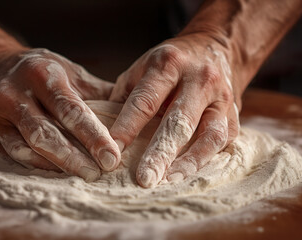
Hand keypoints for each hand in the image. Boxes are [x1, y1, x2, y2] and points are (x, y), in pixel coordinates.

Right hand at [0, 48, 119, 181]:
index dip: (93, 136)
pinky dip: (35, 165)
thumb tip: (131, 110)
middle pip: (46, 134)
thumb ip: (96, 91)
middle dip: (74, 158)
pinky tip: (55, 172)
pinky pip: (11, 154)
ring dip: (55, 166)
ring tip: (82, 177)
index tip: (112, 157)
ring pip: (26, 149)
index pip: (71, 109)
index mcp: (41, 75)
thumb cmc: (36, 70)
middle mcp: (14, 94)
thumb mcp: (66, 70)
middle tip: (99, 174)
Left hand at [109, 34, 240, 187]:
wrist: (213, 46)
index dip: (127, 128)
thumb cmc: (170, 62)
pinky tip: (190, 175)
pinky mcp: (234, 113)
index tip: (113, 153)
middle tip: (144, 179)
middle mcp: (198, 78)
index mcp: (169, 64)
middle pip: (178, 121)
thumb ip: (125, 95)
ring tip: (170, 182)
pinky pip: (223, 140)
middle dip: (160, 153)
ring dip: (189, 162)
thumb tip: (108, 132)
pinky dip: (207, 160)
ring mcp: (221, 97)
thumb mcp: (143, 67)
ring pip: (209, 135)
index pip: (145, 101)